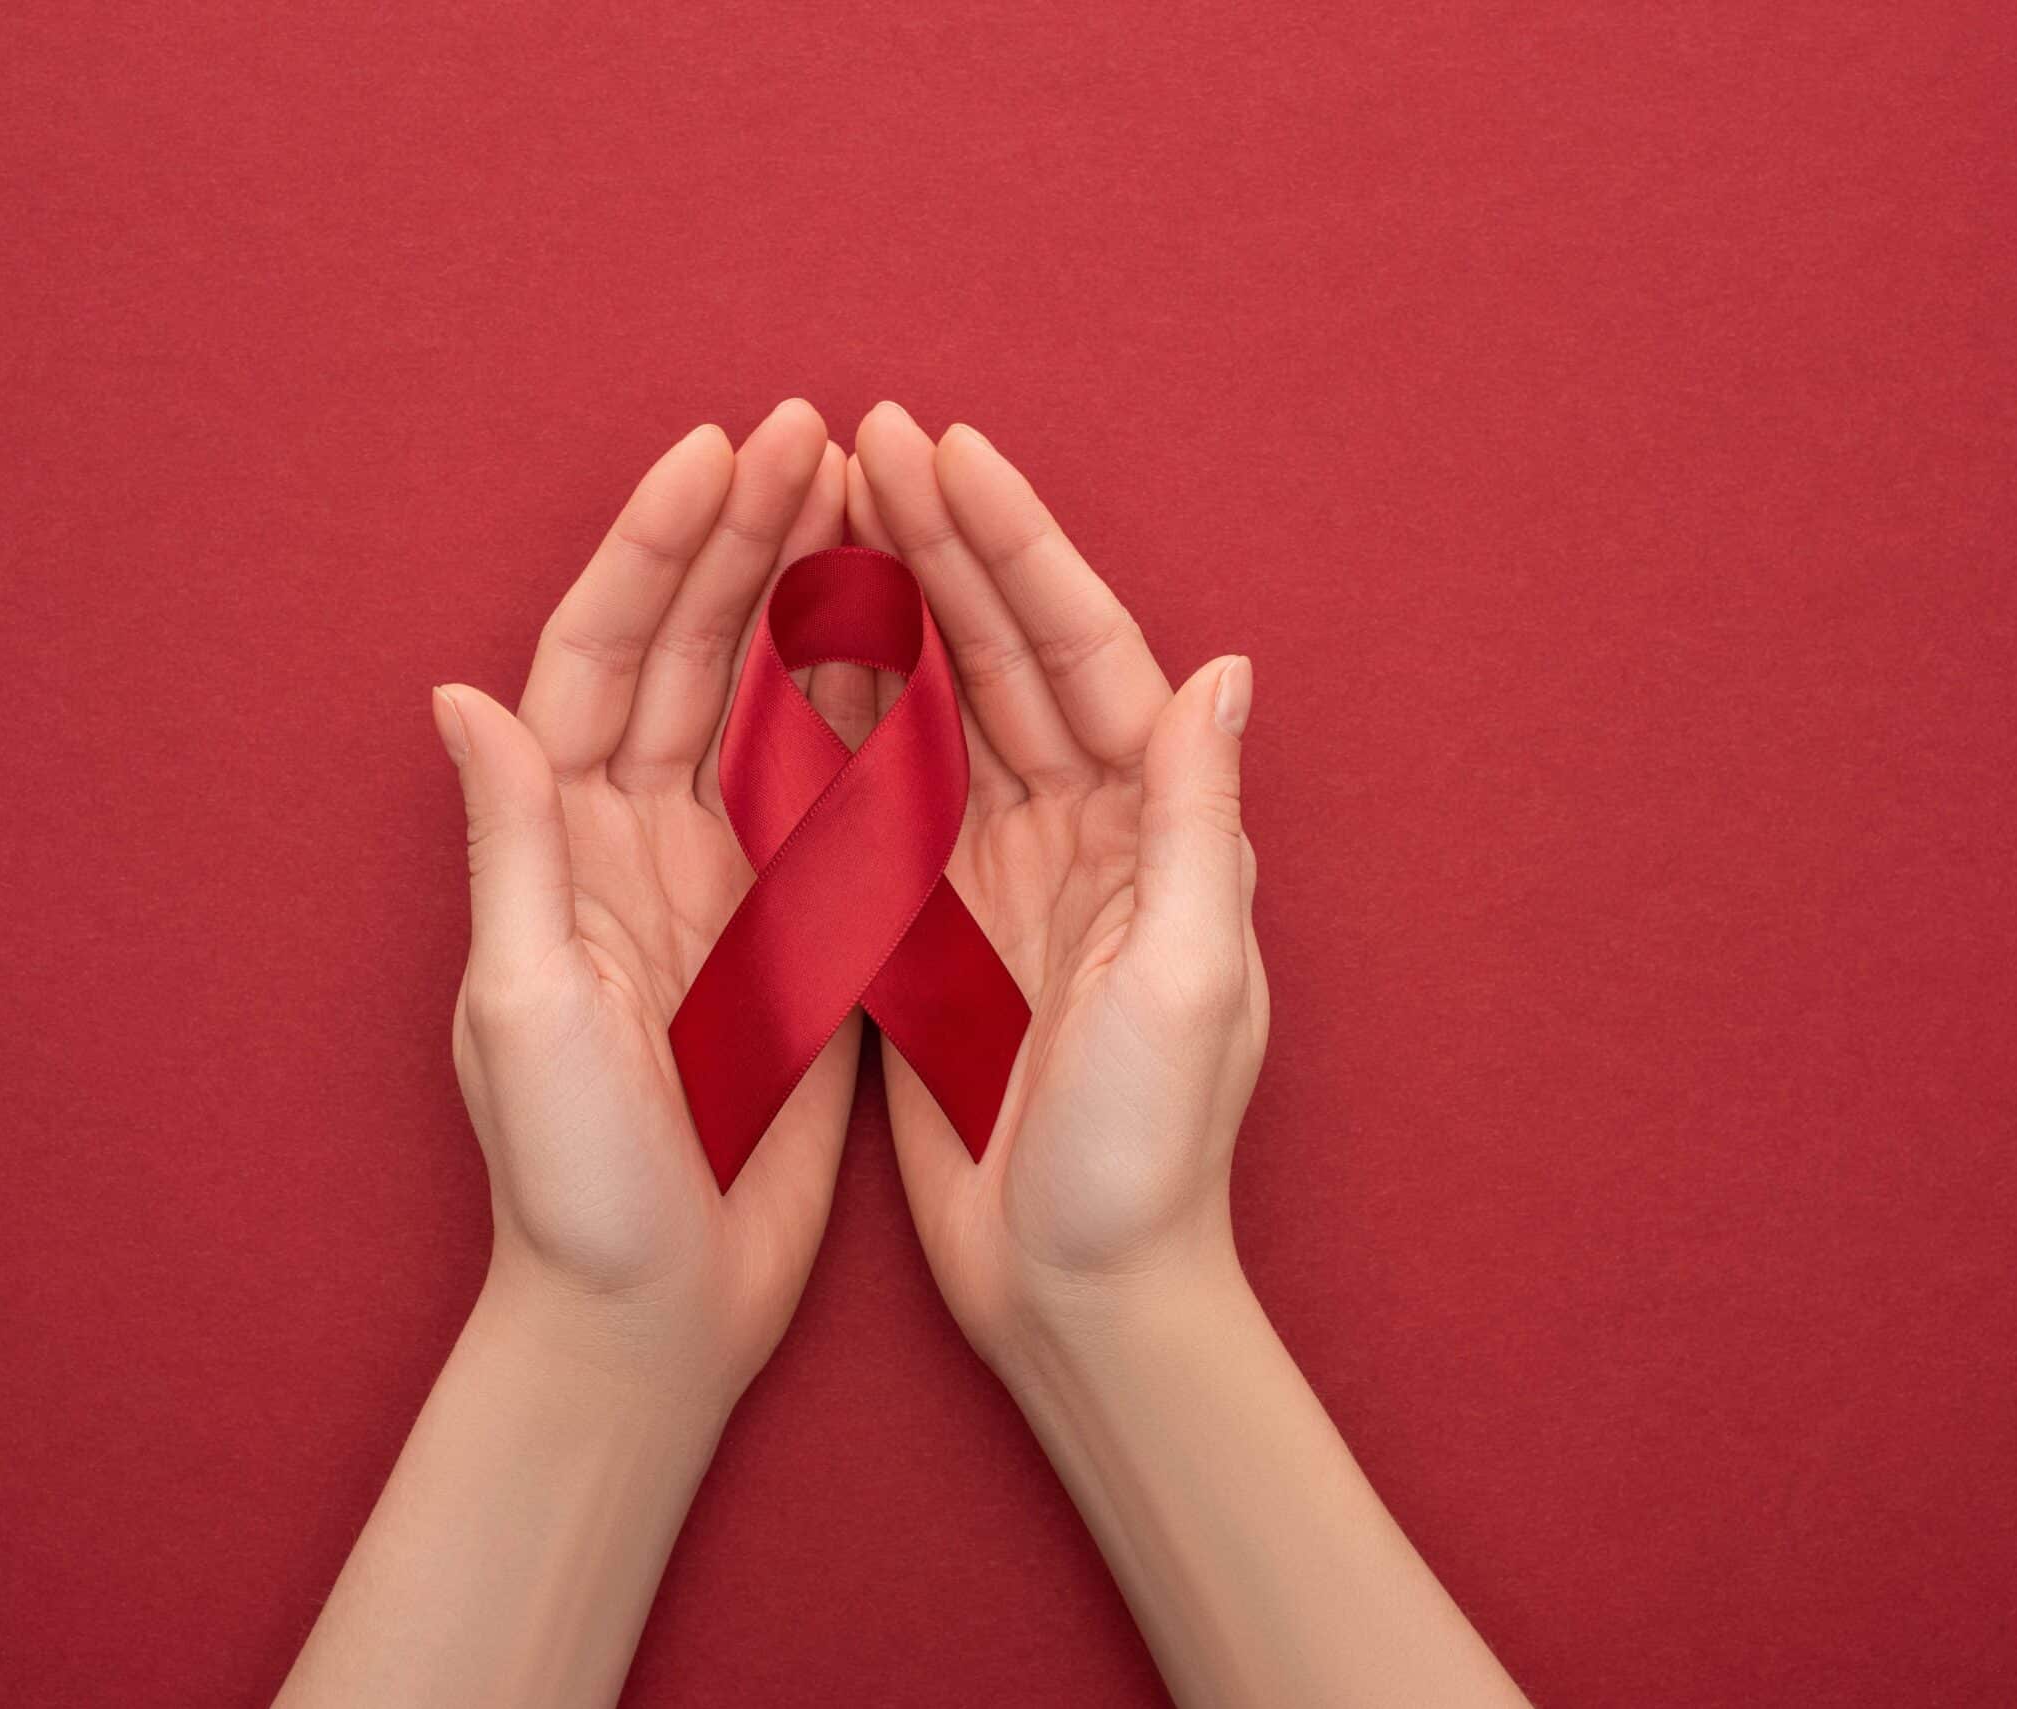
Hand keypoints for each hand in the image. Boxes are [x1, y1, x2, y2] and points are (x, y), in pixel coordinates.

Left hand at [435, 399, 875, 1410]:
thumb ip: (511, 848)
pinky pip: (831, 792)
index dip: (658, 548)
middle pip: (686, 651)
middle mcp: (632, 840)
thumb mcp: (527, 1007)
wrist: (651, 1313)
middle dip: (743, 537)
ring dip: (804, 597)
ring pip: (762, 701)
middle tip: (816, 433)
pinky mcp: (790, 932)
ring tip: (863, 496)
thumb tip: (461, 694)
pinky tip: (909, 636)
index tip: (723, 452)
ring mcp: (716, 879)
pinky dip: (864, 707)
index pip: (602, 655)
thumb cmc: (570, 1180)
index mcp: (562, 844)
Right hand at [848, 403, 1265, 1367]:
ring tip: (825, 504)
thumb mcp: (1191, 982)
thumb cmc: (1152, 1155)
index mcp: (1154, 829)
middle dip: (941, 540)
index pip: (1081, 648)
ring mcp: (1004, 876)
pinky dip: (841, 715)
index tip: (945, 447)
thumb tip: (1223, 669)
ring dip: (889, 603)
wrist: (1083, 1293)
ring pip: (939, 704)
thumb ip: (1201, 823)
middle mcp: (1085, 832)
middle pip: (1006, 652)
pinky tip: (793, 646)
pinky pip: (882, 796)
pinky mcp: (936, 931)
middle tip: (866, 436)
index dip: (1014, 542)